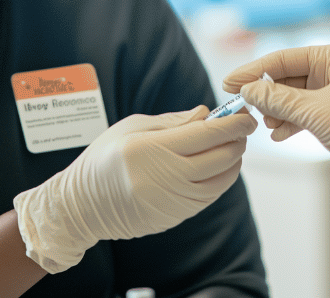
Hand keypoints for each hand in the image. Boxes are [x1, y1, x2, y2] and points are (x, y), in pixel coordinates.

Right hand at [13, 106, 256, 272]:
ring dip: (234, 160)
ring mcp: (173, 201)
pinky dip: (221, 179)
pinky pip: (210, 196)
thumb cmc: (105, 158)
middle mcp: (165, 177)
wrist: (83, 205)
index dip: (233, 124)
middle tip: (242, 126)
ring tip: (231, 144)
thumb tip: (207, 114)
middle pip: (221, 157)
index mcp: (151, 149)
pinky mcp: (176, 216)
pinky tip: (217, 165)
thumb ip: (173, 121)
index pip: (207, 135)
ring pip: (222, 180)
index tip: (246, 114)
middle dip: (238, 139)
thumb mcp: (132, 127)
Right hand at [223, 44, 329, 196]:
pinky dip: (292, 122)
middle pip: (287, 76)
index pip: (282, 58)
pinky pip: (307, 112)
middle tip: (242, 109)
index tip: (228, 83)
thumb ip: (278, 100)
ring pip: (295, 96)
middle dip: (266, 94)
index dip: (252, 71)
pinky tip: (280, 134)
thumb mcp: (317, 113)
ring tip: (264, 124)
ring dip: (278, 110)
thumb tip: (248, 90)